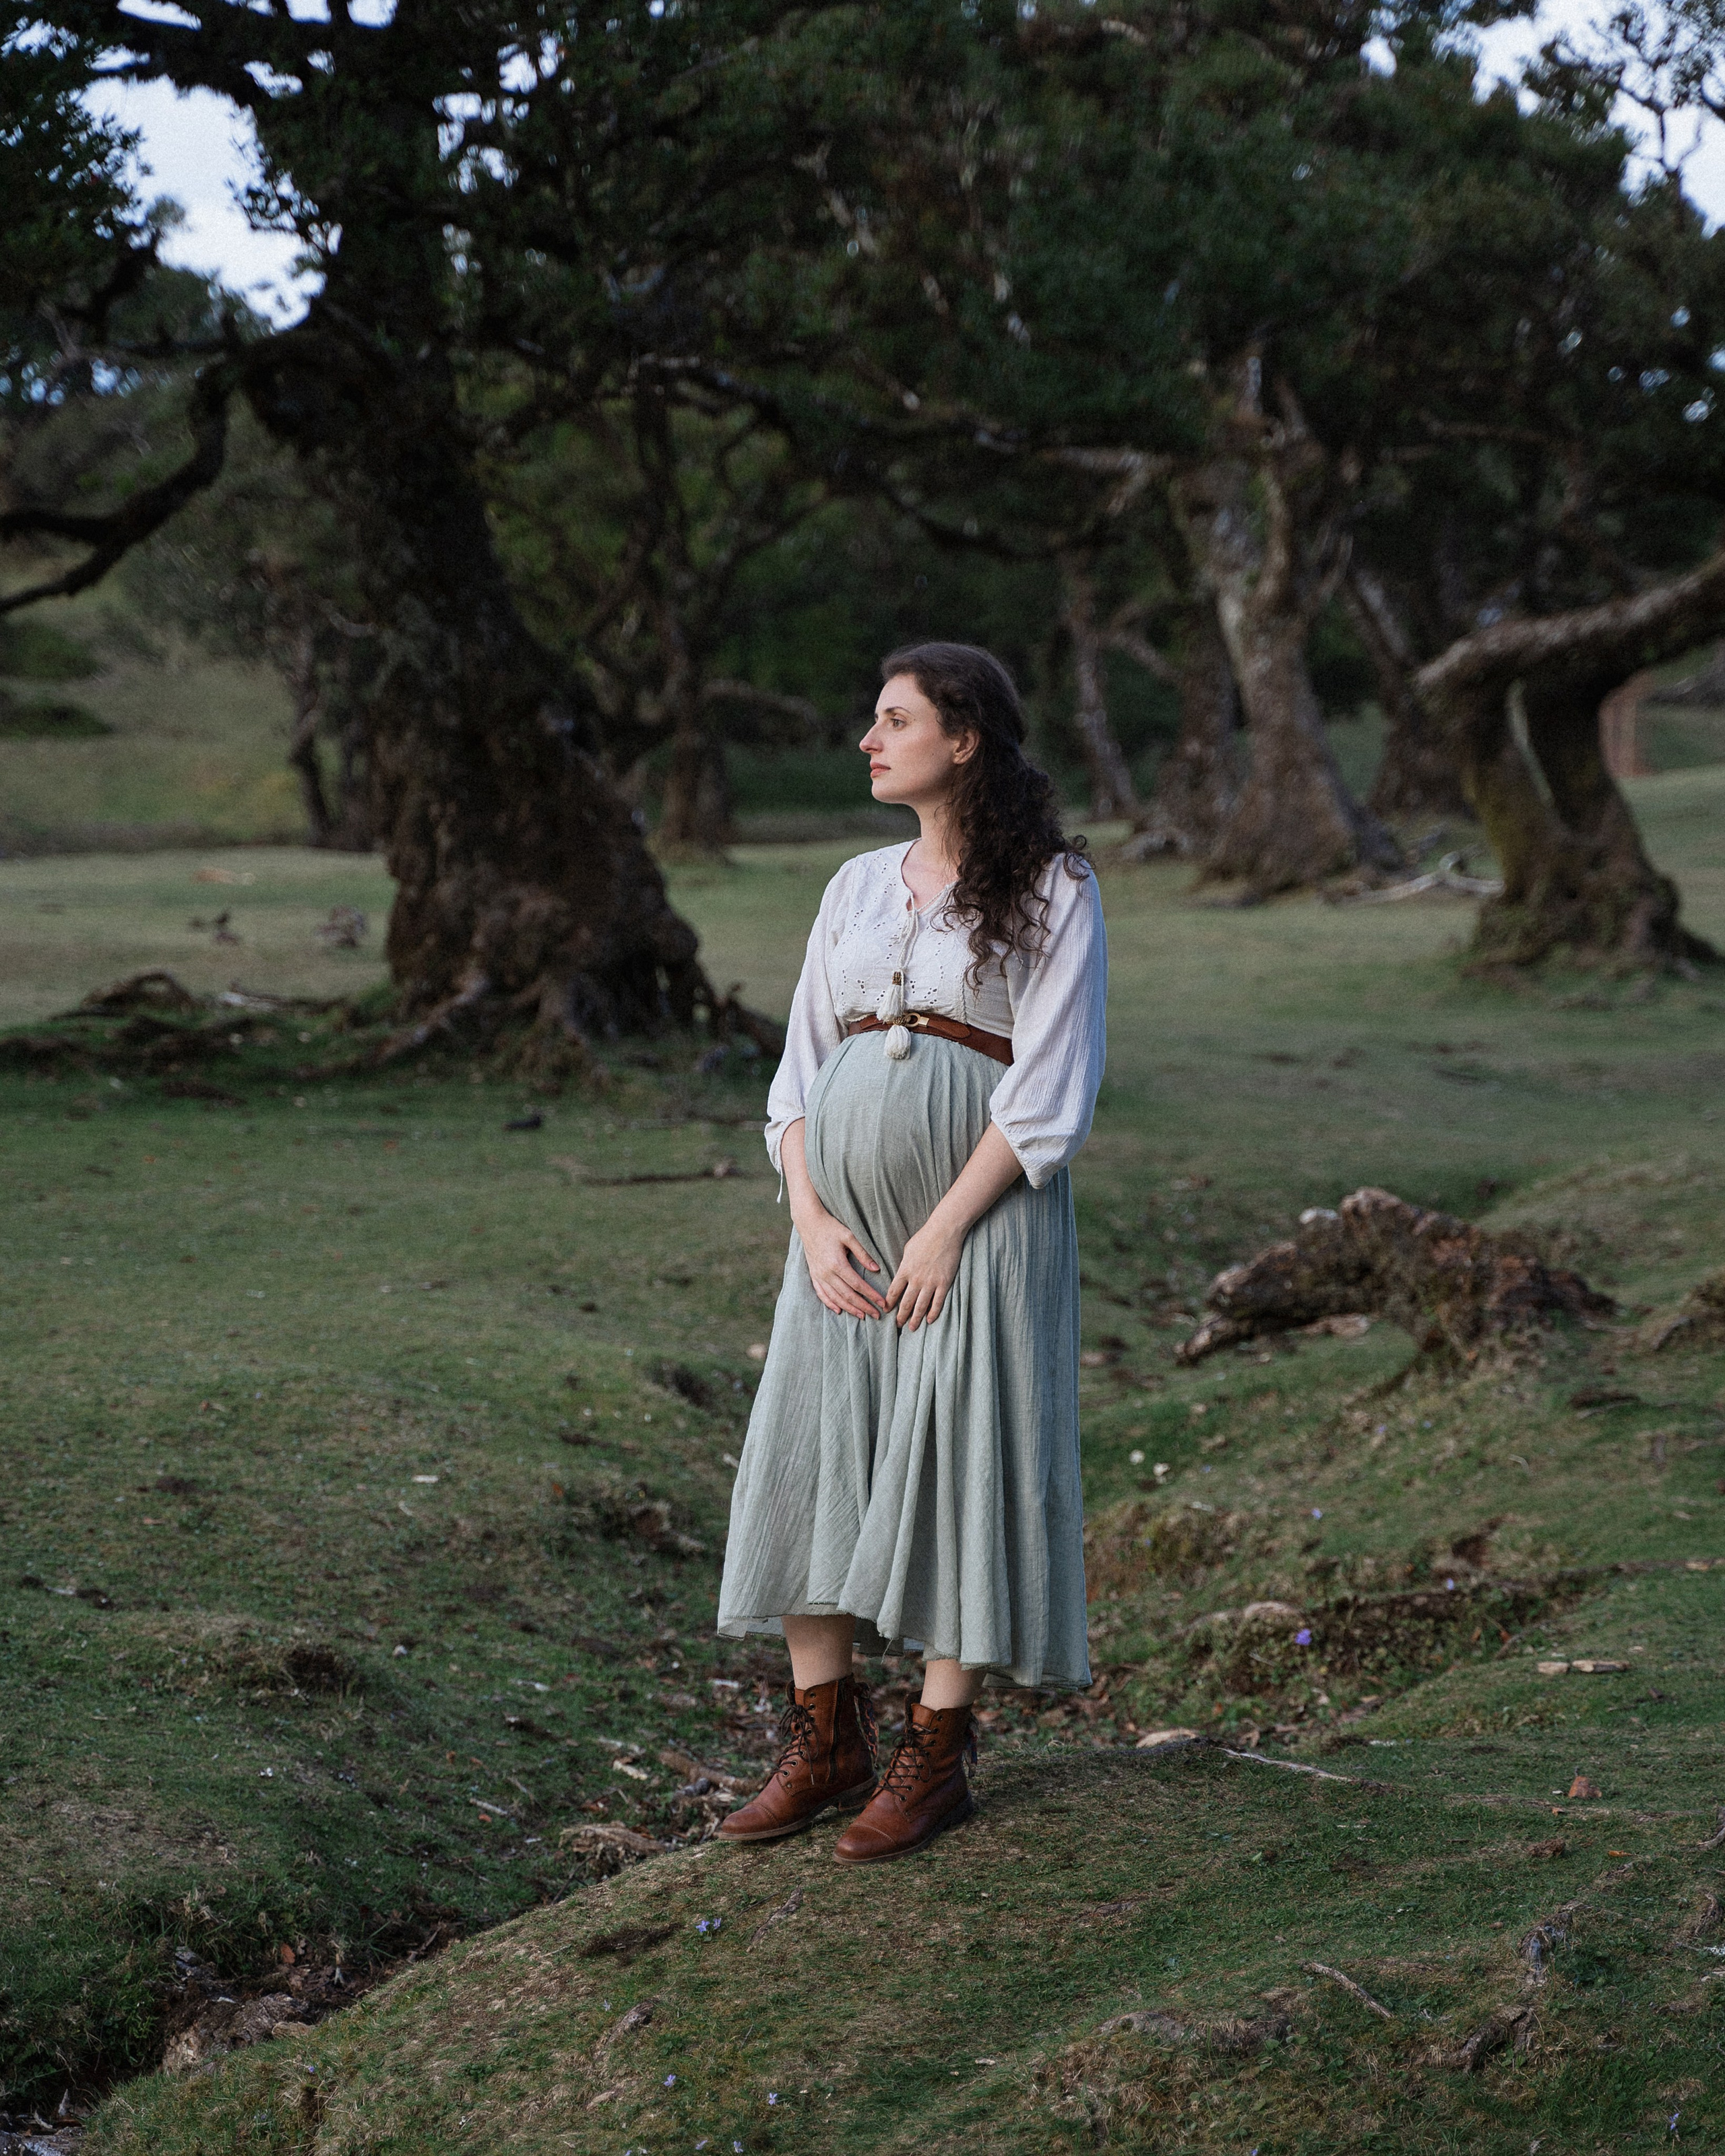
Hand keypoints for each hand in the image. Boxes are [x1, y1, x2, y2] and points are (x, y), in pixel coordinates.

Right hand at [797, 1206, 887, 1319]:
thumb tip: (877, 1269)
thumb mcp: (849, 1236)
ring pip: (835, 1298)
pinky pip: (821, 1293)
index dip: (871, 1295)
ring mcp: (818, 1275)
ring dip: (849, 1308)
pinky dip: (830, 1303)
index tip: (882, 1303)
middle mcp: (827, 1273)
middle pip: (847, 1295)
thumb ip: (863, 1254)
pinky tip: (838, 1310)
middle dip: (863, 1306)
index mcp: (837, 1264)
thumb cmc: (831, 1227)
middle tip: (876, 1315)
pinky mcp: (813, 1274)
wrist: (809, 1222)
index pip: (858, 1285)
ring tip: (862, 1315)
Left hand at [885, 1216, 963, 1330]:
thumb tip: (902, 1273)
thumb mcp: (908, 1250)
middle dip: (901, 1316)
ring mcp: (930, 1283)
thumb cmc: (925, 1237)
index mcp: (904, 1270)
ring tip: (912, 1328)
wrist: (944, 1231)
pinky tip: (930, 1320)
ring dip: (915, 1319)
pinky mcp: (944, 1283)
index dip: (889, 1304)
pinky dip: (933, 1313)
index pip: (893, 1292)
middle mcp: (916, 1279)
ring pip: (921, 1306)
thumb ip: (904, 1264)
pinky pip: (938, 1302)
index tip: (887, 1311)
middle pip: (906, 1303)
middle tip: (898, 1325)